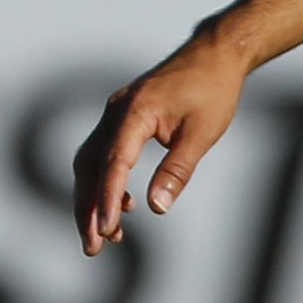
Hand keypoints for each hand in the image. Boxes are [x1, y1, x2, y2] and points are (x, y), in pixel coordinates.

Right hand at [73, 33, 251, 256]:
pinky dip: (106, 181)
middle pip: (89, 166)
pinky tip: (125, 204)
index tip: (106, 230)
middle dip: (87, 208)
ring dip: (94, 198)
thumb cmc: (213, 90)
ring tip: (109, 235)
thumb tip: (157, 209)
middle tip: (93, 248)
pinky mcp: (123, 116)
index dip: (107, 199)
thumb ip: (177, 170)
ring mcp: (116, 112)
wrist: (215, 54)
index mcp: (135, 112)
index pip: (114, 162)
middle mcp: (117, 111)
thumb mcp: (202, 134)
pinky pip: (104, 152)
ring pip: (92, 161)